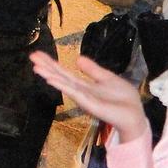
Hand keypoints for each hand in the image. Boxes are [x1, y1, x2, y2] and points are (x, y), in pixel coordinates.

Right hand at [30, 51, 149, 142]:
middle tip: (32, 56)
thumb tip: (77, 58)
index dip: (52, 64)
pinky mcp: (90, 104)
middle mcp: (81, 92)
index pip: (65, 73)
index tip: (38, 54)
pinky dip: (62, 86)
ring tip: (37, 67)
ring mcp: (84, 98)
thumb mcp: (106, 78)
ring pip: (64, 84)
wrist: (135, 114)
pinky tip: (51, 80)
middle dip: (47, 67)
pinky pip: (74, 93)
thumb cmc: (123, 98)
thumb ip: (92, 70)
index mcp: (85, 86)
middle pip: (60, 77)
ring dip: (50, 75)